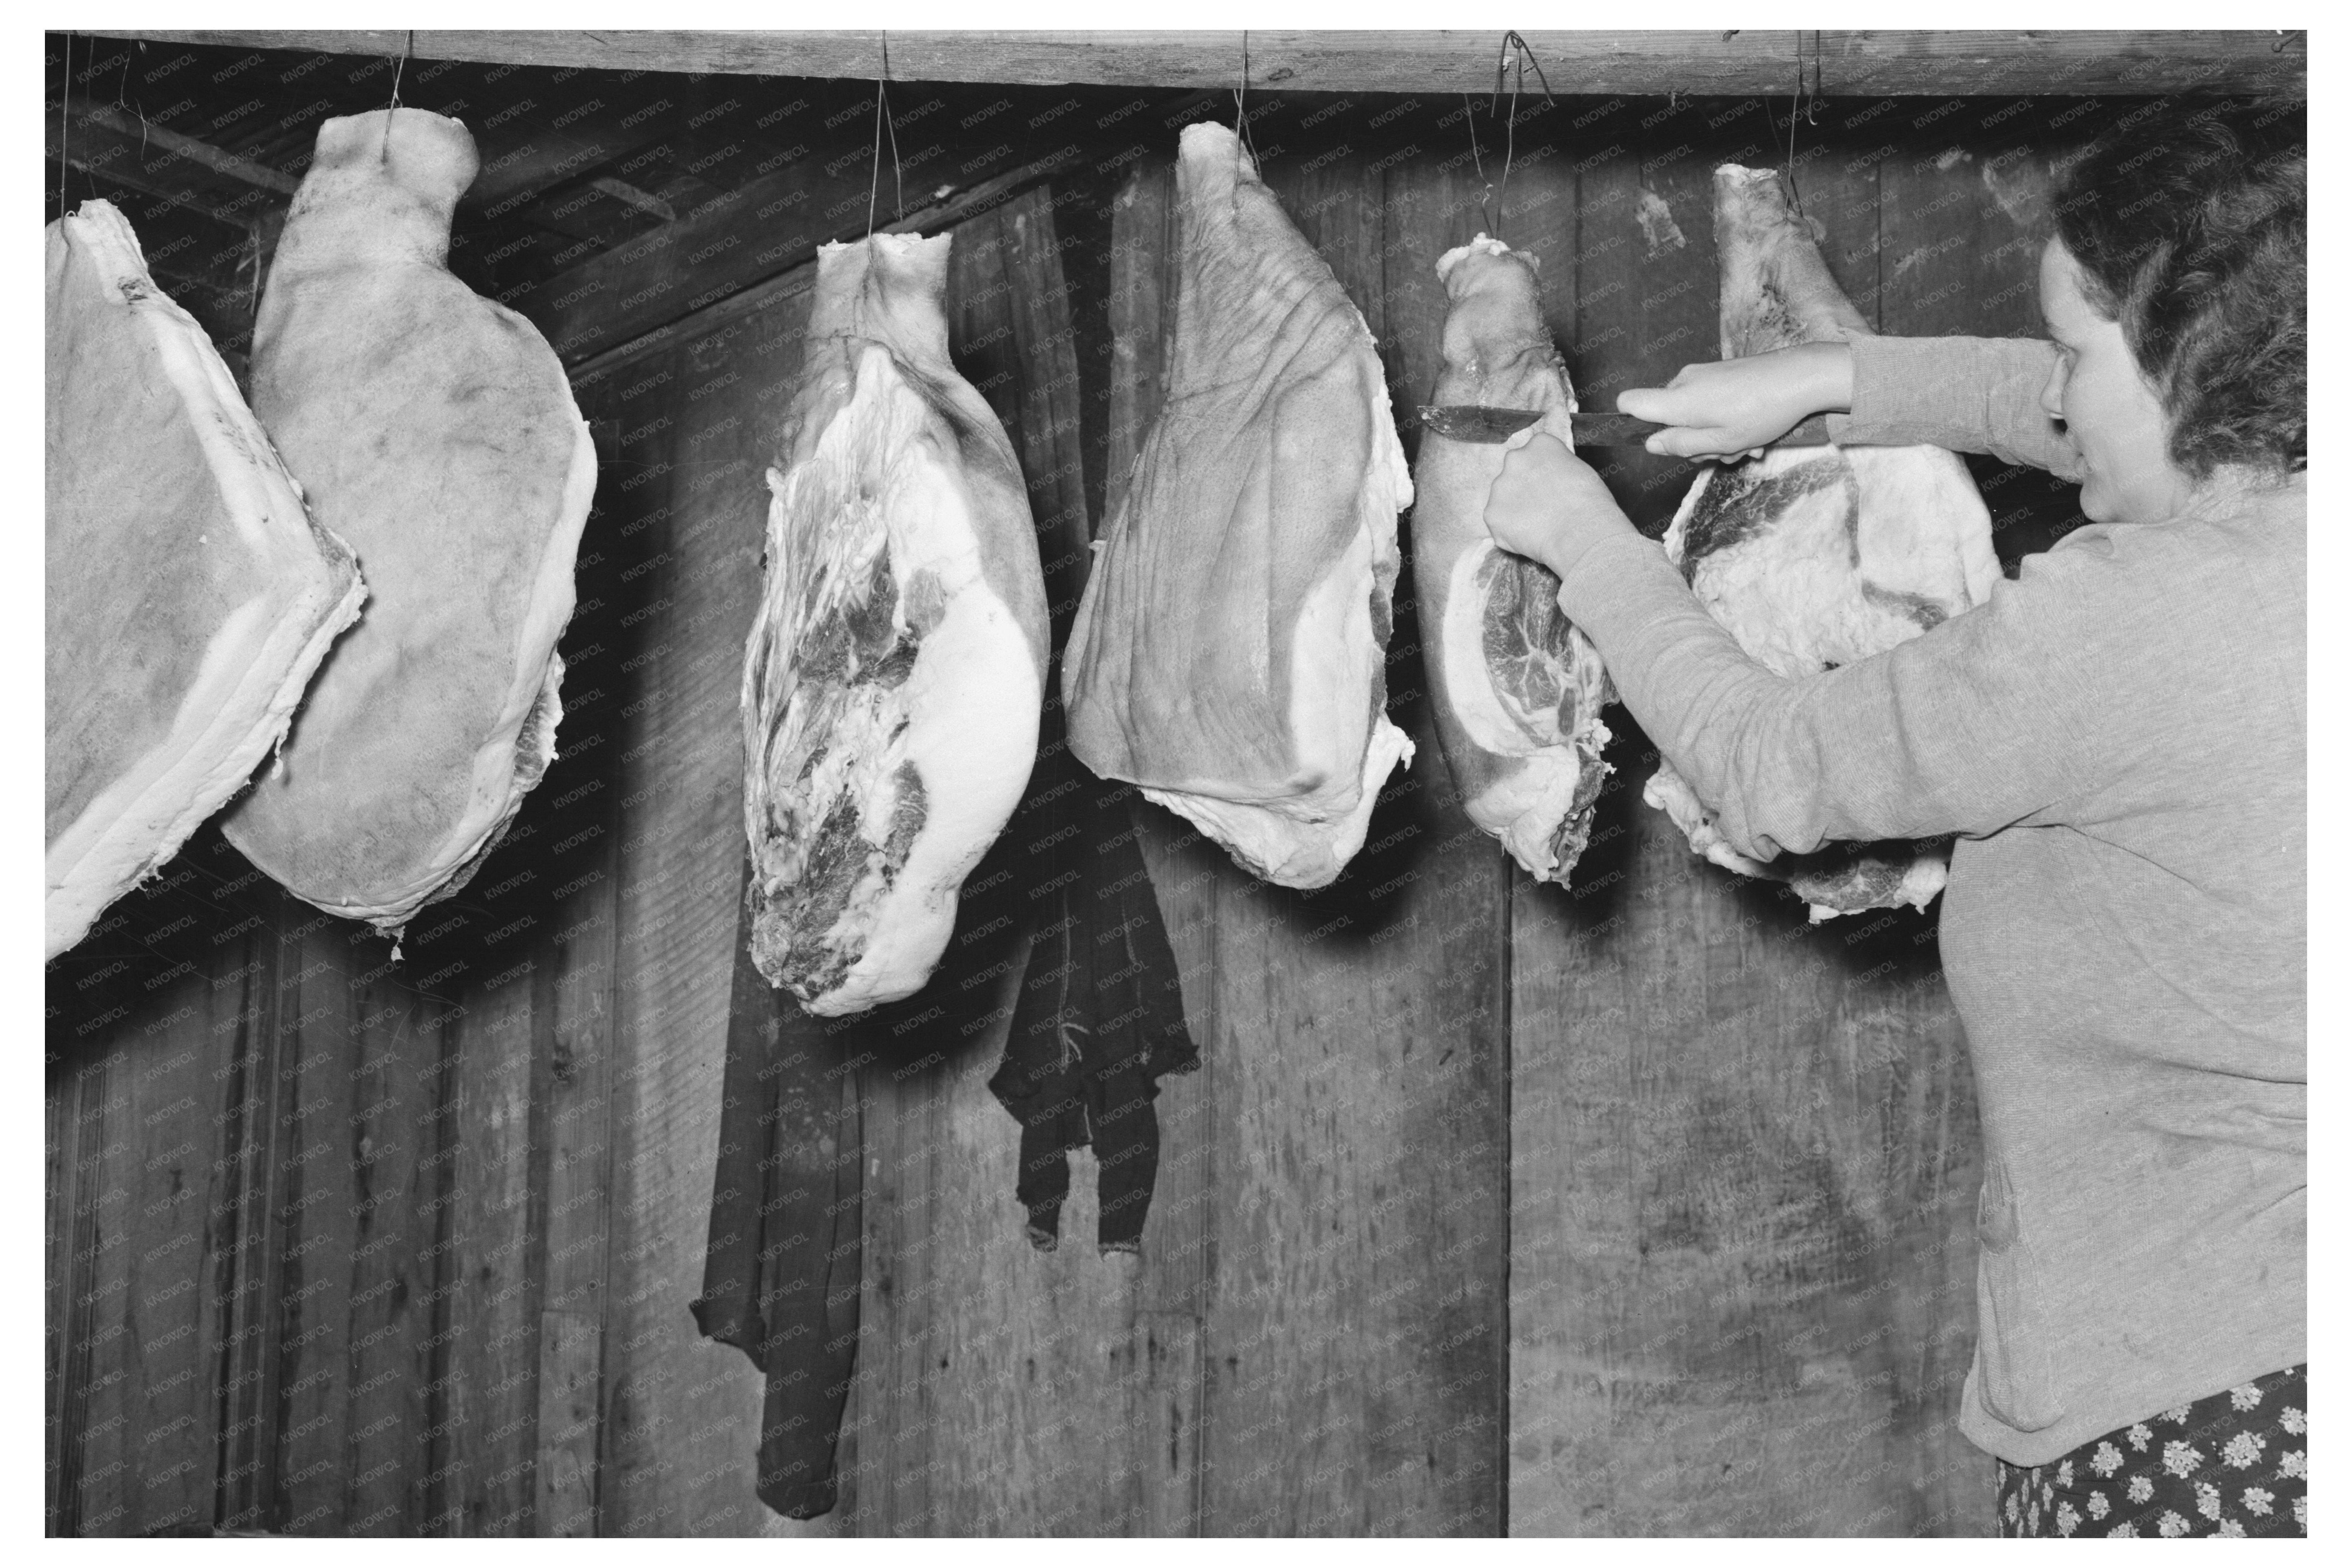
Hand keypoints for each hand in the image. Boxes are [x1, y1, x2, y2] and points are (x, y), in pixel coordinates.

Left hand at [1483, 431, 1635, 577]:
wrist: (1580, 532)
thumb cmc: (1591, 503)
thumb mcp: (1580, 470)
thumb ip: (1557, 468)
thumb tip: (1550, 480)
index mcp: (1540, 444)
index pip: (1534, 452)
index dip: (1543, 472)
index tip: (1551, 486)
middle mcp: (1515, 459)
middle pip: (1515, 472)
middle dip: (1524, 488)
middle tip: (1542, 507)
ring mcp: (1500, 486)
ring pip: (1503, 498)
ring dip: (1515, 510)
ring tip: (1537, 526)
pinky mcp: (1491, 513)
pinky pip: (1498, 523)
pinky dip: (1509, 531)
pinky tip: (1528, 538)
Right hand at [1617, 341, 1853, 459]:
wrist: (1802, 375)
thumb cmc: (1763, 411)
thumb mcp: (1721, 441)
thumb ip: (1681, 444)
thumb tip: (1651, 443)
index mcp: (1678, 401)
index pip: (1629, 403)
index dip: (1632, 424)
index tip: (1658, 440)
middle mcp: (1684, 382)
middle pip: (1666, 417)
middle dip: (1691, 440)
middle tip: (1723, 451)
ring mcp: (1703, 374)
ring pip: (1692, 413)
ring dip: (1713, 433)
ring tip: (1745, 444)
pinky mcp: (1720, 372)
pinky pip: (1709, 401)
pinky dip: (1725, 419)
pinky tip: (1752, 430)